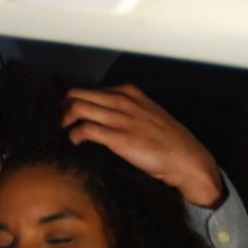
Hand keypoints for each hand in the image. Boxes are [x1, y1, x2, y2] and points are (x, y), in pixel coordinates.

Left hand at [63, 84, 223, 207]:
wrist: (186, 158)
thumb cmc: (168, 140)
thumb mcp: (147, 113)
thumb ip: (126, 109)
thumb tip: (102, 115)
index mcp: (129, 92)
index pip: (89, 89)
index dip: (73, 102)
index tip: (67, 114)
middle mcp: (122, 100)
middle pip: (76, 94)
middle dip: (62, 109)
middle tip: (61, 124)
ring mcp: (120, 118)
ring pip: (77, 108)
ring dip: (64, 121)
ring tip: (65, 133)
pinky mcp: (118, 138)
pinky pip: (84, 130)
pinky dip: (74, 135)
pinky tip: (76, 143)